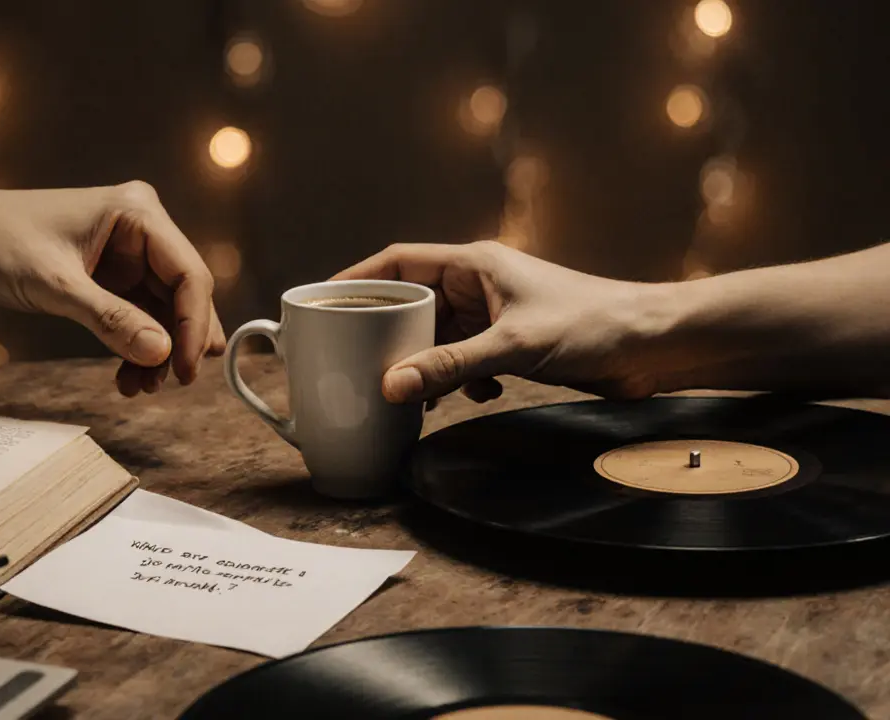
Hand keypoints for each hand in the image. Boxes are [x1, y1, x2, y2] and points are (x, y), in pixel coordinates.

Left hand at [0, 180, 225, 395]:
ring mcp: (125, 254)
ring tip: (140, 388)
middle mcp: (139, 230)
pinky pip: (136, 316)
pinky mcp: (107, 276)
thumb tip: (162, 353)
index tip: (186, 370)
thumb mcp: (54, 284)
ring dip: (155, 351)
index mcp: (137, 213)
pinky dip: (134, 346)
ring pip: (161, 311)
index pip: (188, 273)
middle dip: (175, 342)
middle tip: (169, 385)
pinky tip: (127, 376)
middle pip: (182, 294)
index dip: (193, 325)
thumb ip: (111, 319)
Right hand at [332, 241, 662, 403]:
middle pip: (412, 302)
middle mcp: (480, 284)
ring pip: (438, 336)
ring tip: (409, 392)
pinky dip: (457, 380)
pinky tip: (467, 399)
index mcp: (474, 265)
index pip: (398, 262)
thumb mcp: (513, 346)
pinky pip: (464, 358)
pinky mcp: (512, 342)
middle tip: (357, 361)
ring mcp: (495, 313)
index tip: (323, 301)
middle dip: (388, 334)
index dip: (357, 280)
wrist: (654, 344)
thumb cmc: (594, 325)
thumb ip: (450, 367)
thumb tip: (391, 385)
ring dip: (424, 363)